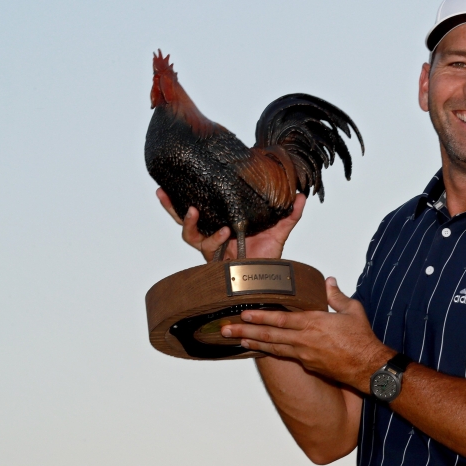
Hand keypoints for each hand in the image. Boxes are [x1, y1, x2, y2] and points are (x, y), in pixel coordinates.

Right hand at [156, 188, 305, 260]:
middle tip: (163, 193)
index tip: (168, 185)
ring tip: (194, 210)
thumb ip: (289, 214)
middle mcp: (212, 238)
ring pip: (190, 236)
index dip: (181, 201)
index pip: (198, 211)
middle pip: (184, 222)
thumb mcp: (279, 230)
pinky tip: (223, 231)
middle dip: (171, 208)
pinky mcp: (216, 262)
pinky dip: (214, 238)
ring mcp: (212, 250)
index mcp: (221, 226)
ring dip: (190, 223)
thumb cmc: (270, 257)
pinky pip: (208, 249)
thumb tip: (301, 195)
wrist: (271, 280)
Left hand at [220, 277, 392, 389]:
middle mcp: (305, 340)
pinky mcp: (308, 365)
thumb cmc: (362, 340)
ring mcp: (305, 355)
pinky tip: (261, 349)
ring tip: (237, 340)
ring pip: (273, 348)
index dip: (260, 317)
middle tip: (226, 330)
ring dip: (253, 343)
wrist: (368, 367)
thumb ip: (337, 296)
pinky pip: (284, 356)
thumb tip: (328, 281)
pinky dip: (270, 352)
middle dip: (246, 331)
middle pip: (270, 335)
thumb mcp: (352, 311)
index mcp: (314, 323)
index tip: (244, 313)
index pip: (281, 319)